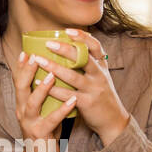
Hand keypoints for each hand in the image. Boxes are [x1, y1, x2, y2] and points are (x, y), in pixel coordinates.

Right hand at [13, 50, 77, 151]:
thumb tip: (55, 74)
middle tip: (35, 56)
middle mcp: (22, 112)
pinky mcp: (41, 134)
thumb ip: (44, 96)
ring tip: (53, 75)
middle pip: (22, 88)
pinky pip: (52, 120)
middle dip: (28, 72)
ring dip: (42, 88)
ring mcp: (30, 123)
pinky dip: (62, 109)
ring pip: (33, 103)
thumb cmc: (44, 132)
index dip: (21, 67)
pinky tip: (72, 100)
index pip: (19, 82)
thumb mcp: (41, 111)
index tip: (26, 51)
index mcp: (22, 105)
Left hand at [31, 29, 129, 145]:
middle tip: (49, 43)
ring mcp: (94, 89)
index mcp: (102, 67)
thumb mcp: (100, 77)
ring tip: (38, 60)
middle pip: (83, 58)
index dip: (82, 37)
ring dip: (54, 67)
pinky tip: (39, 83)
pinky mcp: (87, 103)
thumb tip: (69, 48)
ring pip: (72, 76)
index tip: (68, 30)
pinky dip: (52, 88)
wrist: (113, 121)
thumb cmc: (101, 97)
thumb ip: (89, 64)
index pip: (95, 46)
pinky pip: (67, 94)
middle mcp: (100, 75)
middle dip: (65, 49)